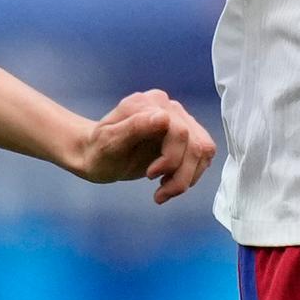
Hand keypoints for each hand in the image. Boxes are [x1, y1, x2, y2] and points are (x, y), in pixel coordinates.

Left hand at [66, 88, 217, 203]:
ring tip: (163, 193)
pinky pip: (202, 156)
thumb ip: (134, 127)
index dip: (171, 158)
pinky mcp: (185, 136)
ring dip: (187, 178)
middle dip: (180, 174)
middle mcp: (168, 107)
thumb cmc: (98, 151)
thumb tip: (163, 118)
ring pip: (203, 150)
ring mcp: (179, 120)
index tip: (150, 175)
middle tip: (159, 195)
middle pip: (195, 143)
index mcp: (148, 104)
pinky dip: (189, 176)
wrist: (96, 156)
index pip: (179, 131)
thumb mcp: (108, 142)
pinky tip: (169, 184)